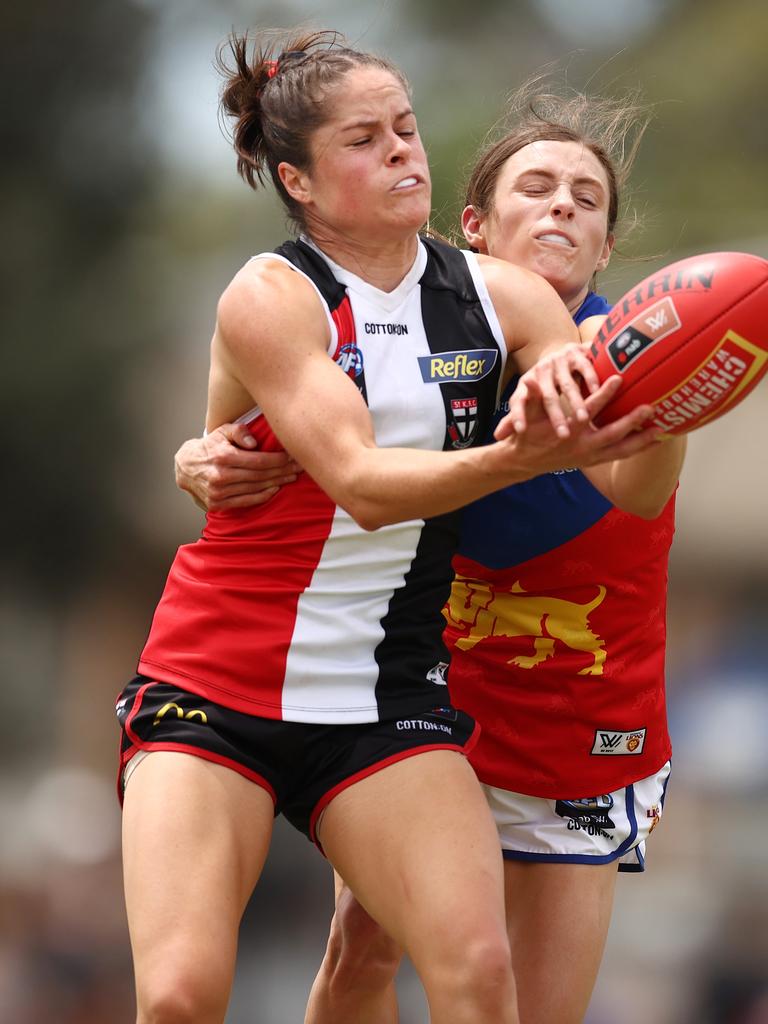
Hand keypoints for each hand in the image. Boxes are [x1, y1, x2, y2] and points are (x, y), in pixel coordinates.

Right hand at [174, 422, 300, 510]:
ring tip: (291, 477)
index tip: (292, 457)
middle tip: (299, 467)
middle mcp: (220, 476)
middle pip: (261, 475)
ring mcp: (218, 492)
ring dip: (277, 483)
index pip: (259, 461)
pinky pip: (247, 501)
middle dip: (283, 471)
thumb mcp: (222, 431)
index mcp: (223, 457)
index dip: (279, 460)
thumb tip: (254, 443)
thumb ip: (239, 431)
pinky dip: (263, 496)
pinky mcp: (217, 504)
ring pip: (256, 488)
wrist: (185, 467)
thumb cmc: (210, 447)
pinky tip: (275, 489)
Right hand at [493, 378, 661, 475]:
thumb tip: (531, 380)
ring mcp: (589, 456)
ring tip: (660, 431)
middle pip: (611, 433)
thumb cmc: (527, 434)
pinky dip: (638, 449)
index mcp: (567, 430)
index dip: (603, 394)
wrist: (524, 462)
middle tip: (649, 408)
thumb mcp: (526, 414)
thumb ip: (533, 397)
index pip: (588, 410)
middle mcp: (581, 445)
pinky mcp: (594, 461)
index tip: (618, 379)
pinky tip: (654, 442)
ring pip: (620, 450)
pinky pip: (620, 456)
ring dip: (641, 441)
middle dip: (631, 421)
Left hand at [504, 343, 599, 436]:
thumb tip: (497, 436)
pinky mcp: (576, 354)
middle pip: (547, 396)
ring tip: (582, 419)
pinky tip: (597, 392)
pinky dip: (591, 380)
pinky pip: (584, 367)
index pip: (519, 401)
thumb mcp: (529, 398)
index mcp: (526, 383)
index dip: (518, 416)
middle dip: (555, 416)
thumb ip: (515, 417)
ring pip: (568, 384)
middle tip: (563, 435)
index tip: (521, 431)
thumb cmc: (544, 384)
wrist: (562, 352)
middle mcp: (541, 371)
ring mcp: (558, 361)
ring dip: (576, 402)